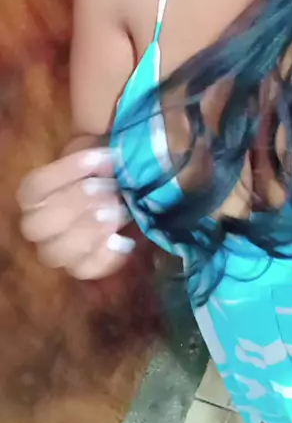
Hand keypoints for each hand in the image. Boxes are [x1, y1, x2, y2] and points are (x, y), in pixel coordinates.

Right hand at [18, 148, 134, 279]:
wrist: (121, 187)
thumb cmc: (106, 168)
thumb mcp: (99, 151)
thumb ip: (99, 152)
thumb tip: (115, 155)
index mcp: (35, 192)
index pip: (35, 187)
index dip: (68, 171)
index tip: (105, 157)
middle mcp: (36, 224)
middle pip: (36, 226)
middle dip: (77, 206)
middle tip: (111, 190)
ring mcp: (55, 250)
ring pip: (56, 253)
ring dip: (89, 232)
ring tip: (119, 212)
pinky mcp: (80, 267)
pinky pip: (84, 271)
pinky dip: (105, 257)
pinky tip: (124, 241)